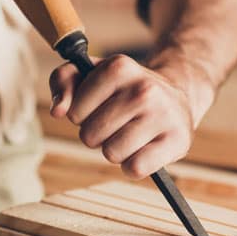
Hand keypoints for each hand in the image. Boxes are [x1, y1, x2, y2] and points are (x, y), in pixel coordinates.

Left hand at [49, 55, 208, 178]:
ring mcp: (163, 114)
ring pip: (112, 154)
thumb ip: (63, 81)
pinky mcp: (178, 141)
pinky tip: (143, 150)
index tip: (99, 106)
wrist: (175, 99)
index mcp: (118, 66)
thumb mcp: (90, 75)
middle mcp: (143, 88)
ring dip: (115, 151)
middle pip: (91, 136)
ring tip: (130, 135)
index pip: (75, 112)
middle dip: (97, 135)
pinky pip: (135, 169)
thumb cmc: (123, 90)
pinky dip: (133, 166)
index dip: (82, 115)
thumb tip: (58, 111)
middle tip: (116, 123)